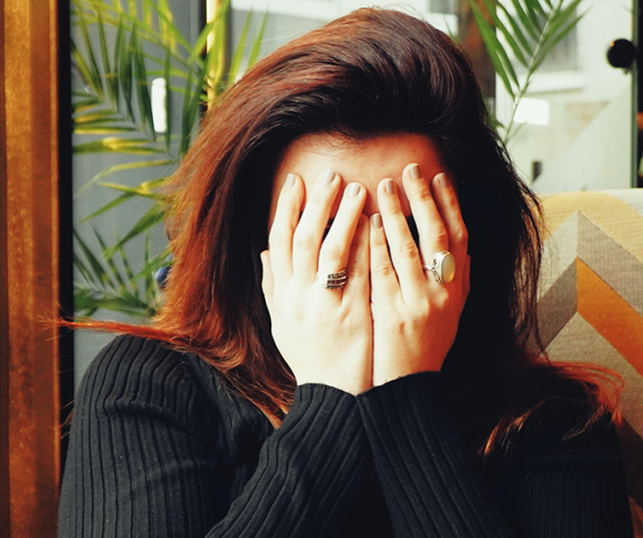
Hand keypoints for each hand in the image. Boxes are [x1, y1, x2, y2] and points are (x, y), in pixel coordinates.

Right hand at [261, 169, 372, 394]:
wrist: (334, 398)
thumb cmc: (311, 359)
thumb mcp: (282, 324)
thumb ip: (273, 288)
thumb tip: (265, 254)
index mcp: (282, 296)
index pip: (279, 241)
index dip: (287, 208)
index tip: (296, 181)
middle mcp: (298, 297)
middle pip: (304, 238)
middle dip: (316, 202)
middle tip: (330, 174)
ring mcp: (325, 305)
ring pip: (332, 249)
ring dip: (344, 215)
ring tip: (358, 188)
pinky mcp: (352, 314)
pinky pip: (359, 272)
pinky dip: (365, 244)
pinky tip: (377, 223)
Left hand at [369, 164, 469, 385]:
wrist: (407, 390)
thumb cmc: (422, 349)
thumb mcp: (446, 313)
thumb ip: (448, 280)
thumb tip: (456, 246)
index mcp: (458, 290)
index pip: (460, 237)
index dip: (451, 204)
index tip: (440, 176)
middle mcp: (445, 293)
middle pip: (438, 235)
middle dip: (424, 198)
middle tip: (410, 169)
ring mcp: (421, 303)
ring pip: (411, 247)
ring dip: (398, 212)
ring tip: (384, 185)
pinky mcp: (395, 314)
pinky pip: (384, 270)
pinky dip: (378, 243)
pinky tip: (368, 222)